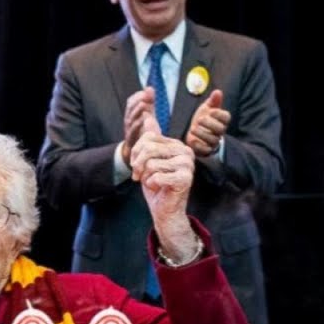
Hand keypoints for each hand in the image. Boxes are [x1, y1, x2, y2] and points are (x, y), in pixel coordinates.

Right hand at [120, 87, 154, 165]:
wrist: (133, 154)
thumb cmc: (142, 132)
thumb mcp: (147, 116)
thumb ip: (149, 103)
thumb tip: (150, 87)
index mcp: (131, 114)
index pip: (131, 101)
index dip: (139, 95)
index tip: (148, 91)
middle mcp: (128, 121)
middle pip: (130, 108)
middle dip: (138, 100)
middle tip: (147, 95)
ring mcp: (128, 130)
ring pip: (130, 118)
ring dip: (137, 110)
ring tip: (145, 104)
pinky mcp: (131, 140)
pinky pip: (133, 131)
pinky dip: (138, 123)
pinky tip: (144, 118)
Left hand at [131, 114, 195, 231]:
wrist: (165, 209)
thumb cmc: (157, 184)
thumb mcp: (149, 159)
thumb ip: (151, 138)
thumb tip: (147, 114)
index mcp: (177, 144)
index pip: (148, 137)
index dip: (136, 152)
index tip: (136, 165)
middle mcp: (185, 151)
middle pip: (149, 149)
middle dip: (138, 165)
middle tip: (139, 176)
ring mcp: (188, 164)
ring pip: (151, 164)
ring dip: (146, 177)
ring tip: (153, 182)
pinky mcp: (186, 179)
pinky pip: (156, 177)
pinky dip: (152, 185)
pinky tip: (160, 188)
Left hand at [186, 89, 229, 155]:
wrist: (195, 133)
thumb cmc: (203, 119)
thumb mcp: (206, 108)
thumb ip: (213, 101)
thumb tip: (217, 91)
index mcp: (222, 120)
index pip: (226, 117)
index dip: (218, 113)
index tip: (210, 111)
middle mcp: (220, 132)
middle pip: (220, 129)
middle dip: (209, 123)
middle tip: (199, 119)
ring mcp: (214, 141)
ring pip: (213, 140)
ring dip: (202, 133)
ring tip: (193, 128)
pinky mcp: (206, 150)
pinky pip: (205, 150)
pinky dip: (198, 144)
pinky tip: (192, 138)